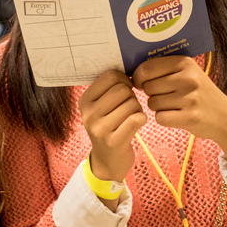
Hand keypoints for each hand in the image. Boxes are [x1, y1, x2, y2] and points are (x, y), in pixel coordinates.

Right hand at [78, 70, 146, 184]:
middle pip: (122, 89)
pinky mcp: (113, 141)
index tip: (125, 89)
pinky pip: (136, 119)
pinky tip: (137, 123)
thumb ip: (108, 88)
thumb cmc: (109, 127)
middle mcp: (88, 113)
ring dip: (137, 109)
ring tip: (131, 117)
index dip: (124, 79)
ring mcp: (99, 128)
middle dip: (132, 96)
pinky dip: (142, 119)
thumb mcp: (100, 107)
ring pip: (131, 103)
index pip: (110, 76)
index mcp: (84, 100)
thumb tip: (128, 65)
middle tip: (129, 106)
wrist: (107, 162)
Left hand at [132, 56, 226, 169]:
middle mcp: (188, 78)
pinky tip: (177, 115)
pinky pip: (160, 118)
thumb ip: (163, 68)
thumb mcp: (187, 73)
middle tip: (167, 95)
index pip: (146, 68)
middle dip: (151, 93)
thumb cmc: (199, 94)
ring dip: (158, 107)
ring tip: (175, 105)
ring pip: (152, 103)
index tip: (141, 82)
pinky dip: (164, 119)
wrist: (226, 118)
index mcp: (185, 62)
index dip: (138, 77)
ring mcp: (190, 98)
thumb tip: (131, 71)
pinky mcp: (190, 117)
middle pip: (147, 87)